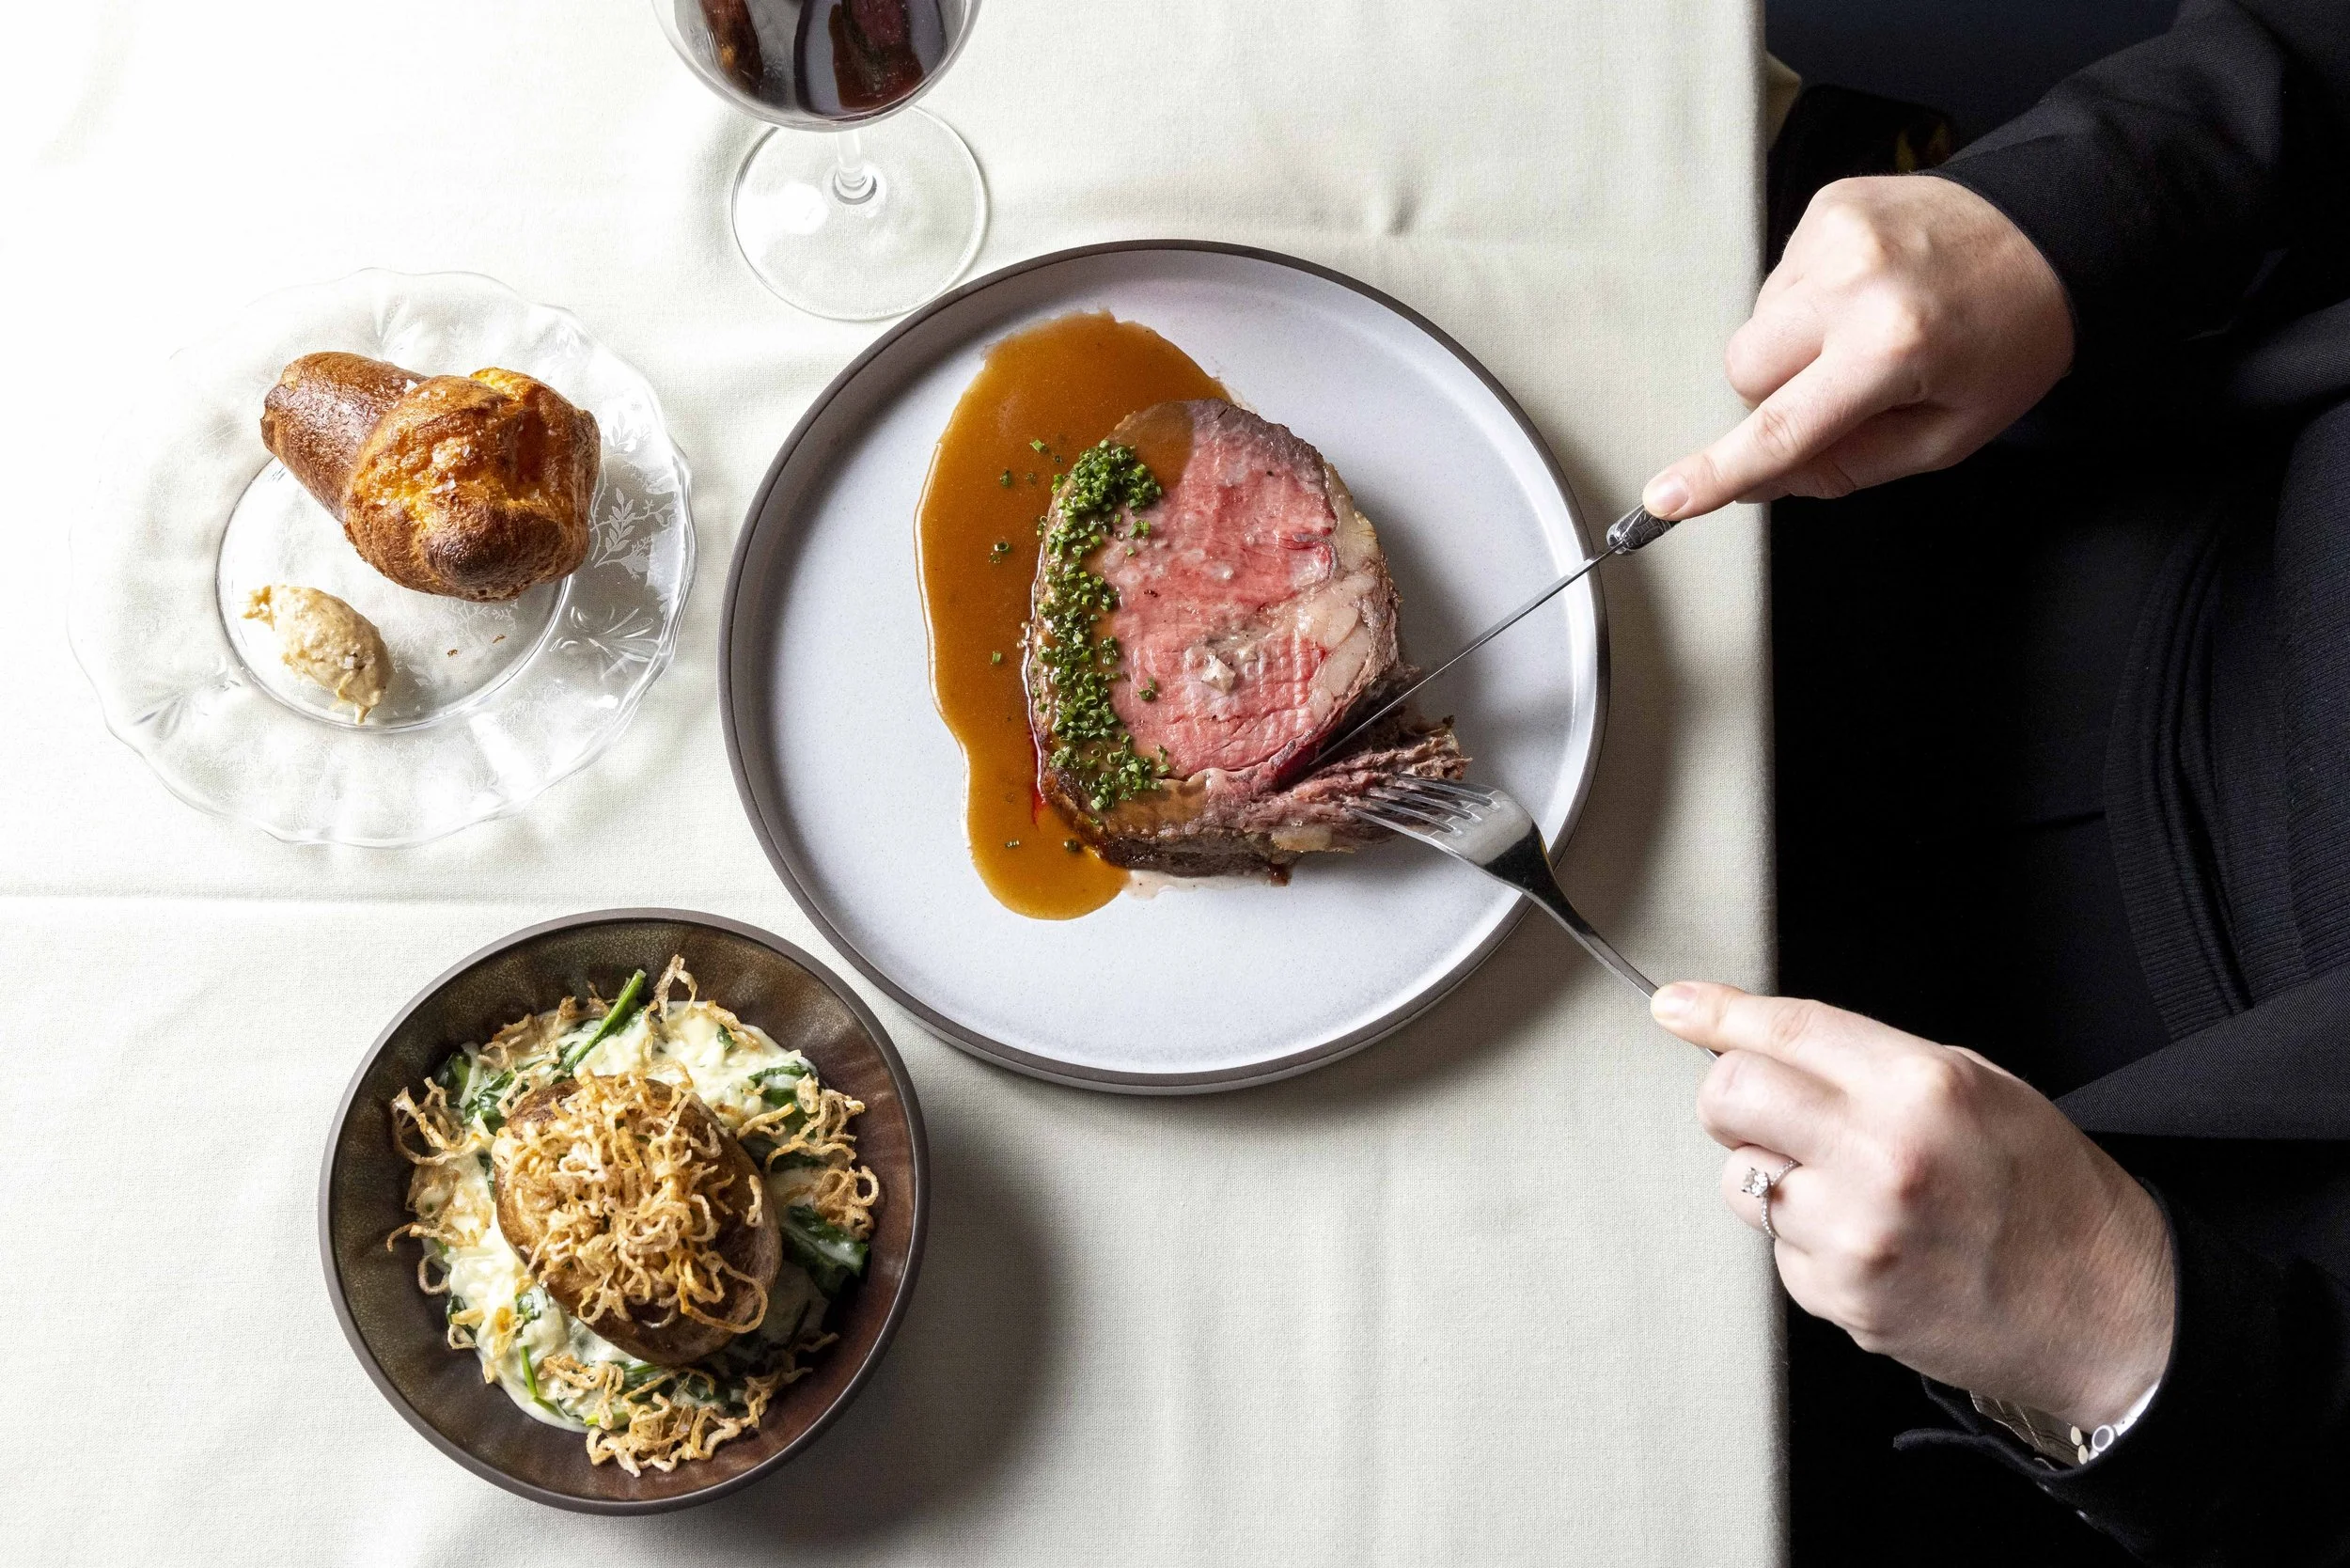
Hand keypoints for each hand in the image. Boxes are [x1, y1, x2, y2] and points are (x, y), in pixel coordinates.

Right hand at [1641, 175, 2072, 519]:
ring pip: (1757, 326)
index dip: (1720, 469)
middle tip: (1844, 388)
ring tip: (1868, 327)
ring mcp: (1834, 233)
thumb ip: (1848, 465)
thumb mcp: (1948, 434)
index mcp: (1892, 346)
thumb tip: (1761, 479)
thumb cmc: (2008, 340)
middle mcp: (1853, 281)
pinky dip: (1811, 299)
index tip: (1664, 499)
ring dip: (1796, 343)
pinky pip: (1779, 280)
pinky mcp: (1827, 204)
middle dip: (1776, 395)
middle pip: (1745, 371)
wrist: (2052, 229)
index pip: (1782, 426)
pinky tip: (1865, 290)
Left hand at [1652, 981, 2172, 1427]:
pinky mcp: (1841, 1294)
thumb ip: (1867, 1059)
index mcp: (1922, 1088)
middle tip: (1771, 1110)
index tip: (1676, 1005)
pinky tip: (1871, 1242)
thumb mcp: (1978, 1087)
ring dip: (1773, 1176)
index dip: (1716, 1013)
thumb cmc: (2046, 1192)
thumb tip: (1765, 1036)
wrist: (2107, 1310)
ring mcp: (1856, 1232)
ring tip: (1851, 1189)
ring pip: (1739, 1177)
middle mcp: (1882, 1157)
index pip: (1783, 1031)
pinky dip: (1806, 1240)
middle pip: (1728, 1095)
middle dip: (1733, 1095)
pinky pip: (1776, 1245)